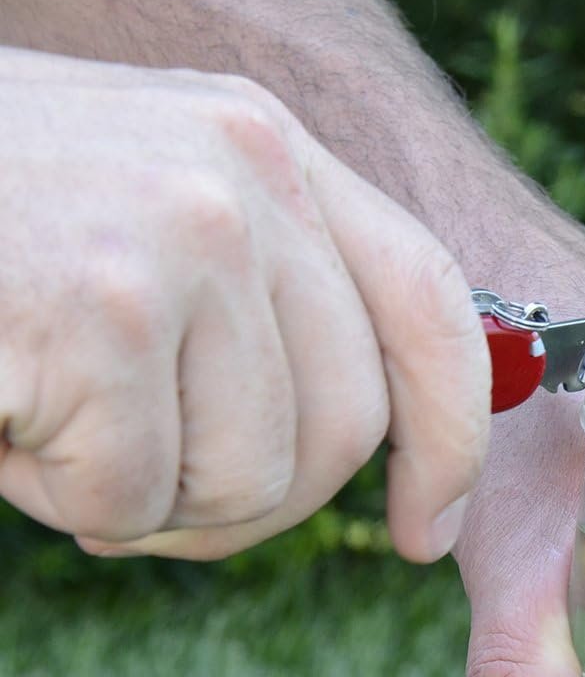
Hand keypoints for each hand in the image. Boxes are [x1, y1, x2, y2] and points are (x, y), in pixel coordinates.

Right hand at [0, 48, 489, 560]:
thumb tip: (367, 457)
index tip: (428, 524)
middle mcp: (244, 175)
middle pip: (347, 426)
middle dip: (256, 502)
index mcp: (272, 152)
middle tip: (155, 492)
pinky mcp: (97, 309)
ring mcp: (177, 234)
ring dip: (154, 500)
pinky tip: (13, 423)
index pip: (427, 304)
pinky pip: (136, 495)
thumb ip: (270, 315)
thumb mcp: (158, 235)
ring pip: (251, 479)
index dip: (449, 432)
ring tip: (64, 428)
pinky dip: (70, 499)